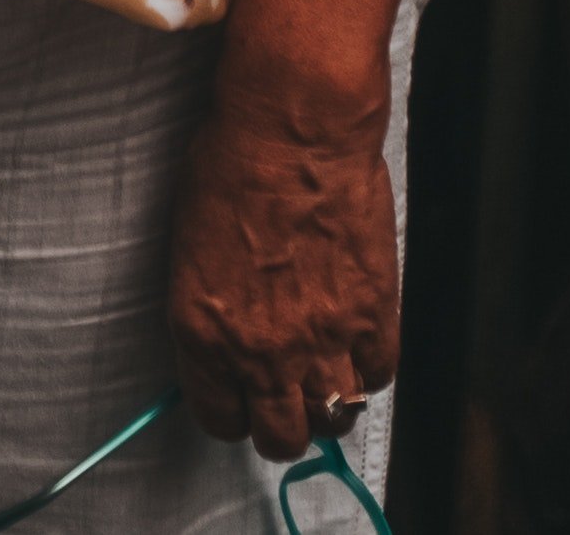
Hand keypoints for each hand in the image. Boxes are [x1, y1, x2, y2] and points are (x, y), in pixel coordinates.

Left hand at [165, 50, 402, 461]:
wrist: (292, 132)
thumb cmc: (231, 168)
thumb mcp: (190, 249)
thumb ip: (209, 312)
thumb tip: (227, 343)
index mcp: (203, 334)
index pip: (219, 419)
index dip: (233, 412)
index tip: (241, 398)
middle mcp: (261, 351)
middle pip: (280, 436)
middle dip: (282, 423)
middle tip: (285, 397)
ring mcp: (322, 339)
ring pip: (334, 418)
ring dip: (329, 403)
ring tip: (325, 375)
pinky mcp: (373, 316)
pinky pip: (379, 375)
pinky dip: (370, 367)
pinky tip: (358, 343)